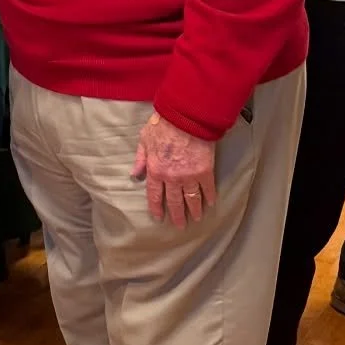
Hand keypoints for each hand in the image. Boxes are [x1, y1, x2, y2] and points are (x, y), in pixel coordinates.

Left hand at [131, 111, 216, 226]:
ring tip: (196, 219)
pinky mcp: (205, 171)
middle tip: (179, 226)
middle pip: (174, 201)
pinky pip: (208, 189)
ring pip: (192, 199)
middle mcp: (171, 177)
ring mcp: (189, 176)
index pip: (155, 195)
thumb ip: (140, 159)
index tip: (159, 218)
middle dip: (177, 215)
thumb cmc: (162, 125)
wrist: (185, 118)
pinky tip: (210, 204)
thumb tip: (134, 174)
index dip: (156, 208)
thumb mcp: (144, 140)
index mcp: (155, 171)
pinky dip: (209, 197)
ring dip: (194, 210)